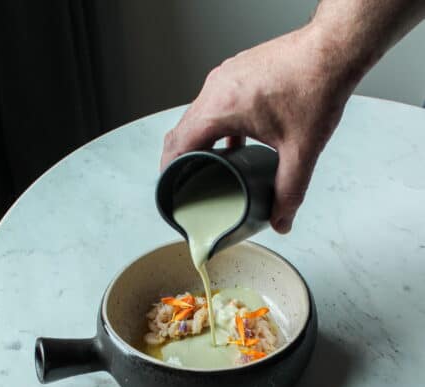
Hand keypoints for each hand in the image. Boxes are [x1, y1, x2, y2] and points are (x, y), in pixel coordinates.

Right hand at [161, 24, 354, 232]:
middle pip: (182, 130)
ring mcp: (225, 76)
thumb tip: (281, 220)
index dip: (169, 171)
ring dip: (199, 142)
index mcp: (221, 107)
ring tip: (208, 168)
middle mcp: (217, 88)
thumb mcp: (302, 151)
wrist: (333, 50)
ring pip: (198, 116)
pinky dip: (215, 127)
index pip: (178, 144)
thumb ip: (289, 191)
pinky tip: (232, 144)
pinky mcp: (237, 71)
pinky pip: (214, 103)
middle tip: (187, 186)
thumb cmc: (316, 87)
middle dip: (181, 161)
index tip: (170, 191)